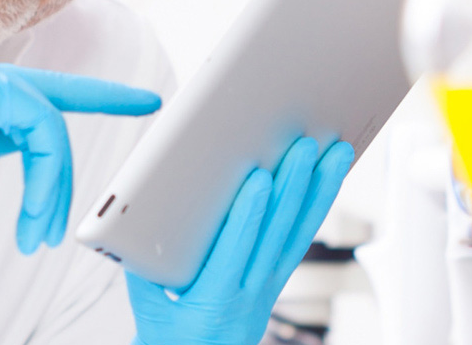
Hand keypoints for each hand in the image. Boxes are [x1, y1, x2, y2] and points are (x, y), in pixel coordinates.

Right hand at [0, 45, 160, 252]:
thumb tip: (27, 148)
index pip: (41, 91)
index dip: (97, 97)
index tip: (141, 101)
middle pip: (51, 112)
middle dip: (68, 169)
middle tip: (63, 224)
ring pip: (49, 126)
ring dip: (53, 188)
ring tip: (38, 233)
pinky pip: (41, 129)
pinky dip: (47, 176)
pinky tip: (33, 213)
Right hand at [127, 136, 354, 344]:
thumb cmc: (167, 341)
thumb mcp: (148, 310)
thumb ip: (143, 268)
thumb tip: (134, 221)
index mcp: (215, 301)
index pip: (237, 249)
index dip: (250, 212)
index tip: (261, 176)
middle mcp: (250, 295)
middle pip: (278, 234)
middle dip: (294, 187)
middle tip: (308, 147)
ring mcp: (268, 289)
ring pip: (298, 235)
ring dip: (319, 191)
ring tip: (337, 154)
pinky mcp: (274, 283)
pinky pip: (299, 242)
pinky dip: (314, 208)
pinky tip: (326, 181)